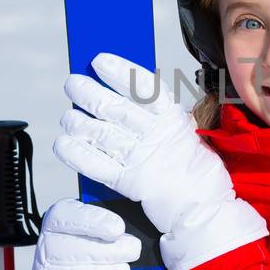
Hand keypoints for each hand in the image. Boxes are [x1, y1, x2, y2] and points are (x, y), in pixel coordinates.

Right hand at [28, 198, 140, 269]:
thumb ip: (132, 211)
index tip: (117, 228)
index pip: (64, 214)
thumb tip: (145, 192)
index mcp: (66, 220)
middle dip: (103, 251)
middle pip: (63, 246)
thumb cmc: (128, 254)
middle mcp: (49, 245)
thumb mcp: (134, 226)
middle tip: (131, 252)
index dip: (90, 220)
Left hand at [54, 51, 267, 269]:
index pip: (145, 88)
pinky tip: (64, 143)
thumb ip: (161, 115)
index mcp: (174, 120)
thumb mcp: (186, 132)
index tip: (99, 60)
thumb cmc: (194, 169)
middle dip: (90, 93)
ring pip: (104, 135)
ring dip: (80, 123)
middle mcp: (157, 137)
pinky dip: (79, 155)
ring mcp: (143, 160)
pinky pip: (99, 166)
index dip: (120, 72)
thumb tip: (127, 89)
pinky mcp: (131, 184)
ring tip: (67, 116)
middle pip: (117, 109)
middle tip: (73, 83)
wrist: (205, 209)